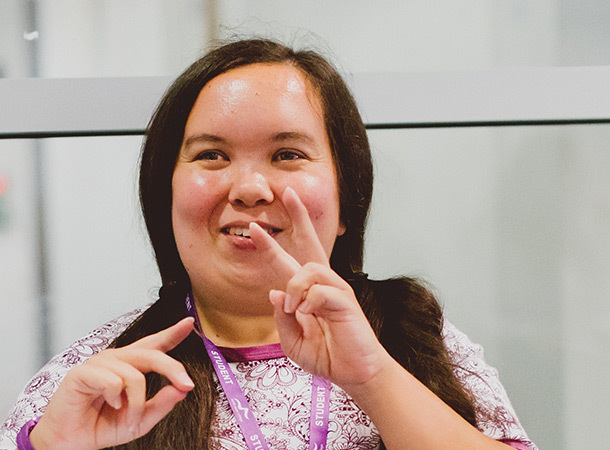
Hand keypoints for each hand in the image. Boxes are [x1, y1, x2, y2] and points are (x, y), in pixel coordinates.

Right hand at [33, 318, 197, 449]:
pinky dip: (115, 398)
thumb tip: (181, 390)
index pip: (152, 346)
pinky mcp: (83, 372)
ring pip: (134, 375)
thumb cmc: (98, 427)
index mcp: (129, 367)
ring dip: (136, 403)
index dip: (171, 334)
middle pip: (151, 354)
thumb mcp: (139, 421)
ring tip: (125, 416)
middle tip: (186, 385)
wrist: (71, 441)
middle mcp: (115, 361)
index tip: (188, 323)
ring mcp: (99, 364)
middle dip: (172, 369)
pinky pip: (113, 381)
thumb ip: (160, 405)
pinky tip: (109, 404)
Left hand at [252, 187, 395, 388]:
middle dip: (299, 216)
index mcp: (308, 293)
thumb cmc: (328, 356)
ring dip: (294, 287)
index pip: (289, 261)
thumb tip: (274, 292)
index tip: (255, 227)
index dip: (271, 244)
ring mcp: (336, 290)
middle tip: (288, 193)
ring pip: (308, 268)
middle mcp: (323, 285)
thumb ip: (281, 319)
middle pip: (311, 242)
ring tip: (294, 309)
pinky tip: (308, 316)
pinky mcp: (346, 300)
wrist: (354, 373)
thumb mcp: (293, 342)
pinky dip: (307, 303)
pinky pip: (319, 291)